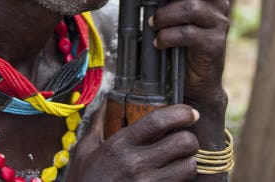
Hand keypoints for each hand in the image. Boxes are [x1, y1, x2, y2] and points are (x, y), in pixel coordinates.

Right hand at [67, 103, 198, 180]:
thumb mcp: (84, 151)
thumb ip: (97, 125)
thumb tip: (105, 101)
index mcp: (119, 145)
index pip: (157, 121)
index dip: (180, 113)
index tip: (189, 113)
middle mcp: (135, 164)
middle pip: (182, 142)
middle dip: (190, 139)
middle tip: (185, 140)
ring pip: (188, 167)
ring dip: (188, 162)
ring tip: (180, 161)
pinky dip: (182, 180)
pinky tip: (172, 177)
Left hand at [134, 0, 229, 111]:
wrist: (193, 81)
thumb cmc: (178, 40)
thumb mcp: (164, 11)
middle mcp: (218, 2)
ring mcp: (219, 23)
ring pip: (192, 7)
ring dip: (165, 14)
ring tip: (152, 24)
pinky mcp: (214, 44)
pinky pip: (189, 33)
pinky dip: (168, 36)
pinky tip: (158, 42)